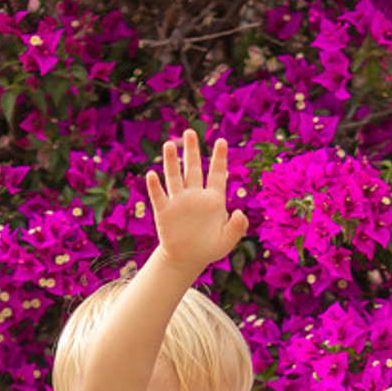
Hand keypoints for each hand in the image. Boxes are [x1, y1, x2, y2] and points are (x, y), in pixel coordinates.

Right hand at [146, 130, 247, 276]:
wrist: (188, 259)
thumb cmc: (210, 247)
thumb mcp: (227, 240)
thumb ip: (237, 227)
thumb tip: (239, 213)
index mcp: (213, 199)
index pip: (216, 174)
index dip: (219, 158)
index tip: (222, 140)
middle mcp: (195, 195)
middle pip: (193, 168)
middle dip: (191, 150)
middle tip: (190, 131)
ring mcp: (178, 201)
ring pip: (175, 177)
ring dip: (172, 162)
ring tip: (169, 144)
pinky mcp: (165, 212)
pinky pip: (159, 196)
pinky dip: (155, 186)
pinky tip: (152, 175)